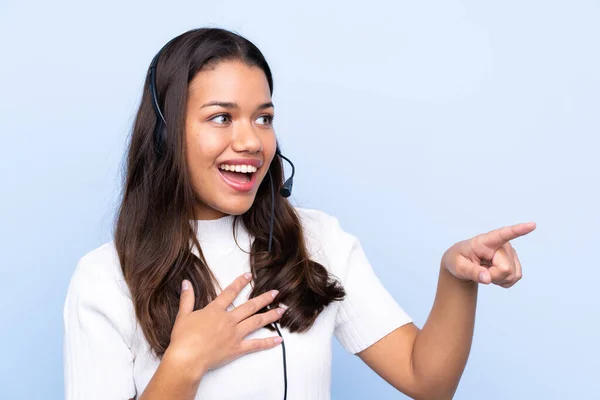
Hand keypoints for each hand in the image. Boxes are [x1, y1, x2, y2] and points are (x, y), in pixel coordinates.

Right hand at [166, 273, 284, 377]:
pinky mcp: (237, 348)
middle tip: (276, 293)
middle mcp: (229, 320)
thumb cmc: (183, 338)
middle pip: (250, 306)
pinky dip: (268, 342)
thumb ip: (187, 298)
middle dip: (264, 298)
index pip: (230, 293)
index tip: (249, 276)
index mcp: (216, 311)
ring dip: (271, 315)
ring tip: (282, 310)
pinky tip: (279, 339)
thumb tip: (186, 283)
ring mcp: (235, 334)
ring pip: (256, 322)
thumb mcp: (183, 315)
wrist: (187, 358)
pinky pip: (256, 344)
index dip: (240, 283)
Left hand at [441, 222, 535, 287]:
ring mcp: (510, 253)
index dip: (518, 230)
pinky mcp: (515, 262)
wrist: (462, 263)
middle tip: (481, 272)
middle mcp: (502, 244)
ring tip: (486, 271)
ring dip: (498, 279)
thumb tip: (487, 278)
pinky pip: (515, 278)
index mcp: (485, 241)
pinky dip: (503, 281)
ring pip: (512, 275)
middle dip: (493, 276)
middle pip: (505, 268)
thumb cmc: (458, 260)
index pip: (503, 234)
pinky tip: (493, 274)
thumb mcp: (458, 267)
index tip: (532, 225)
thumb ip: (472, 272)